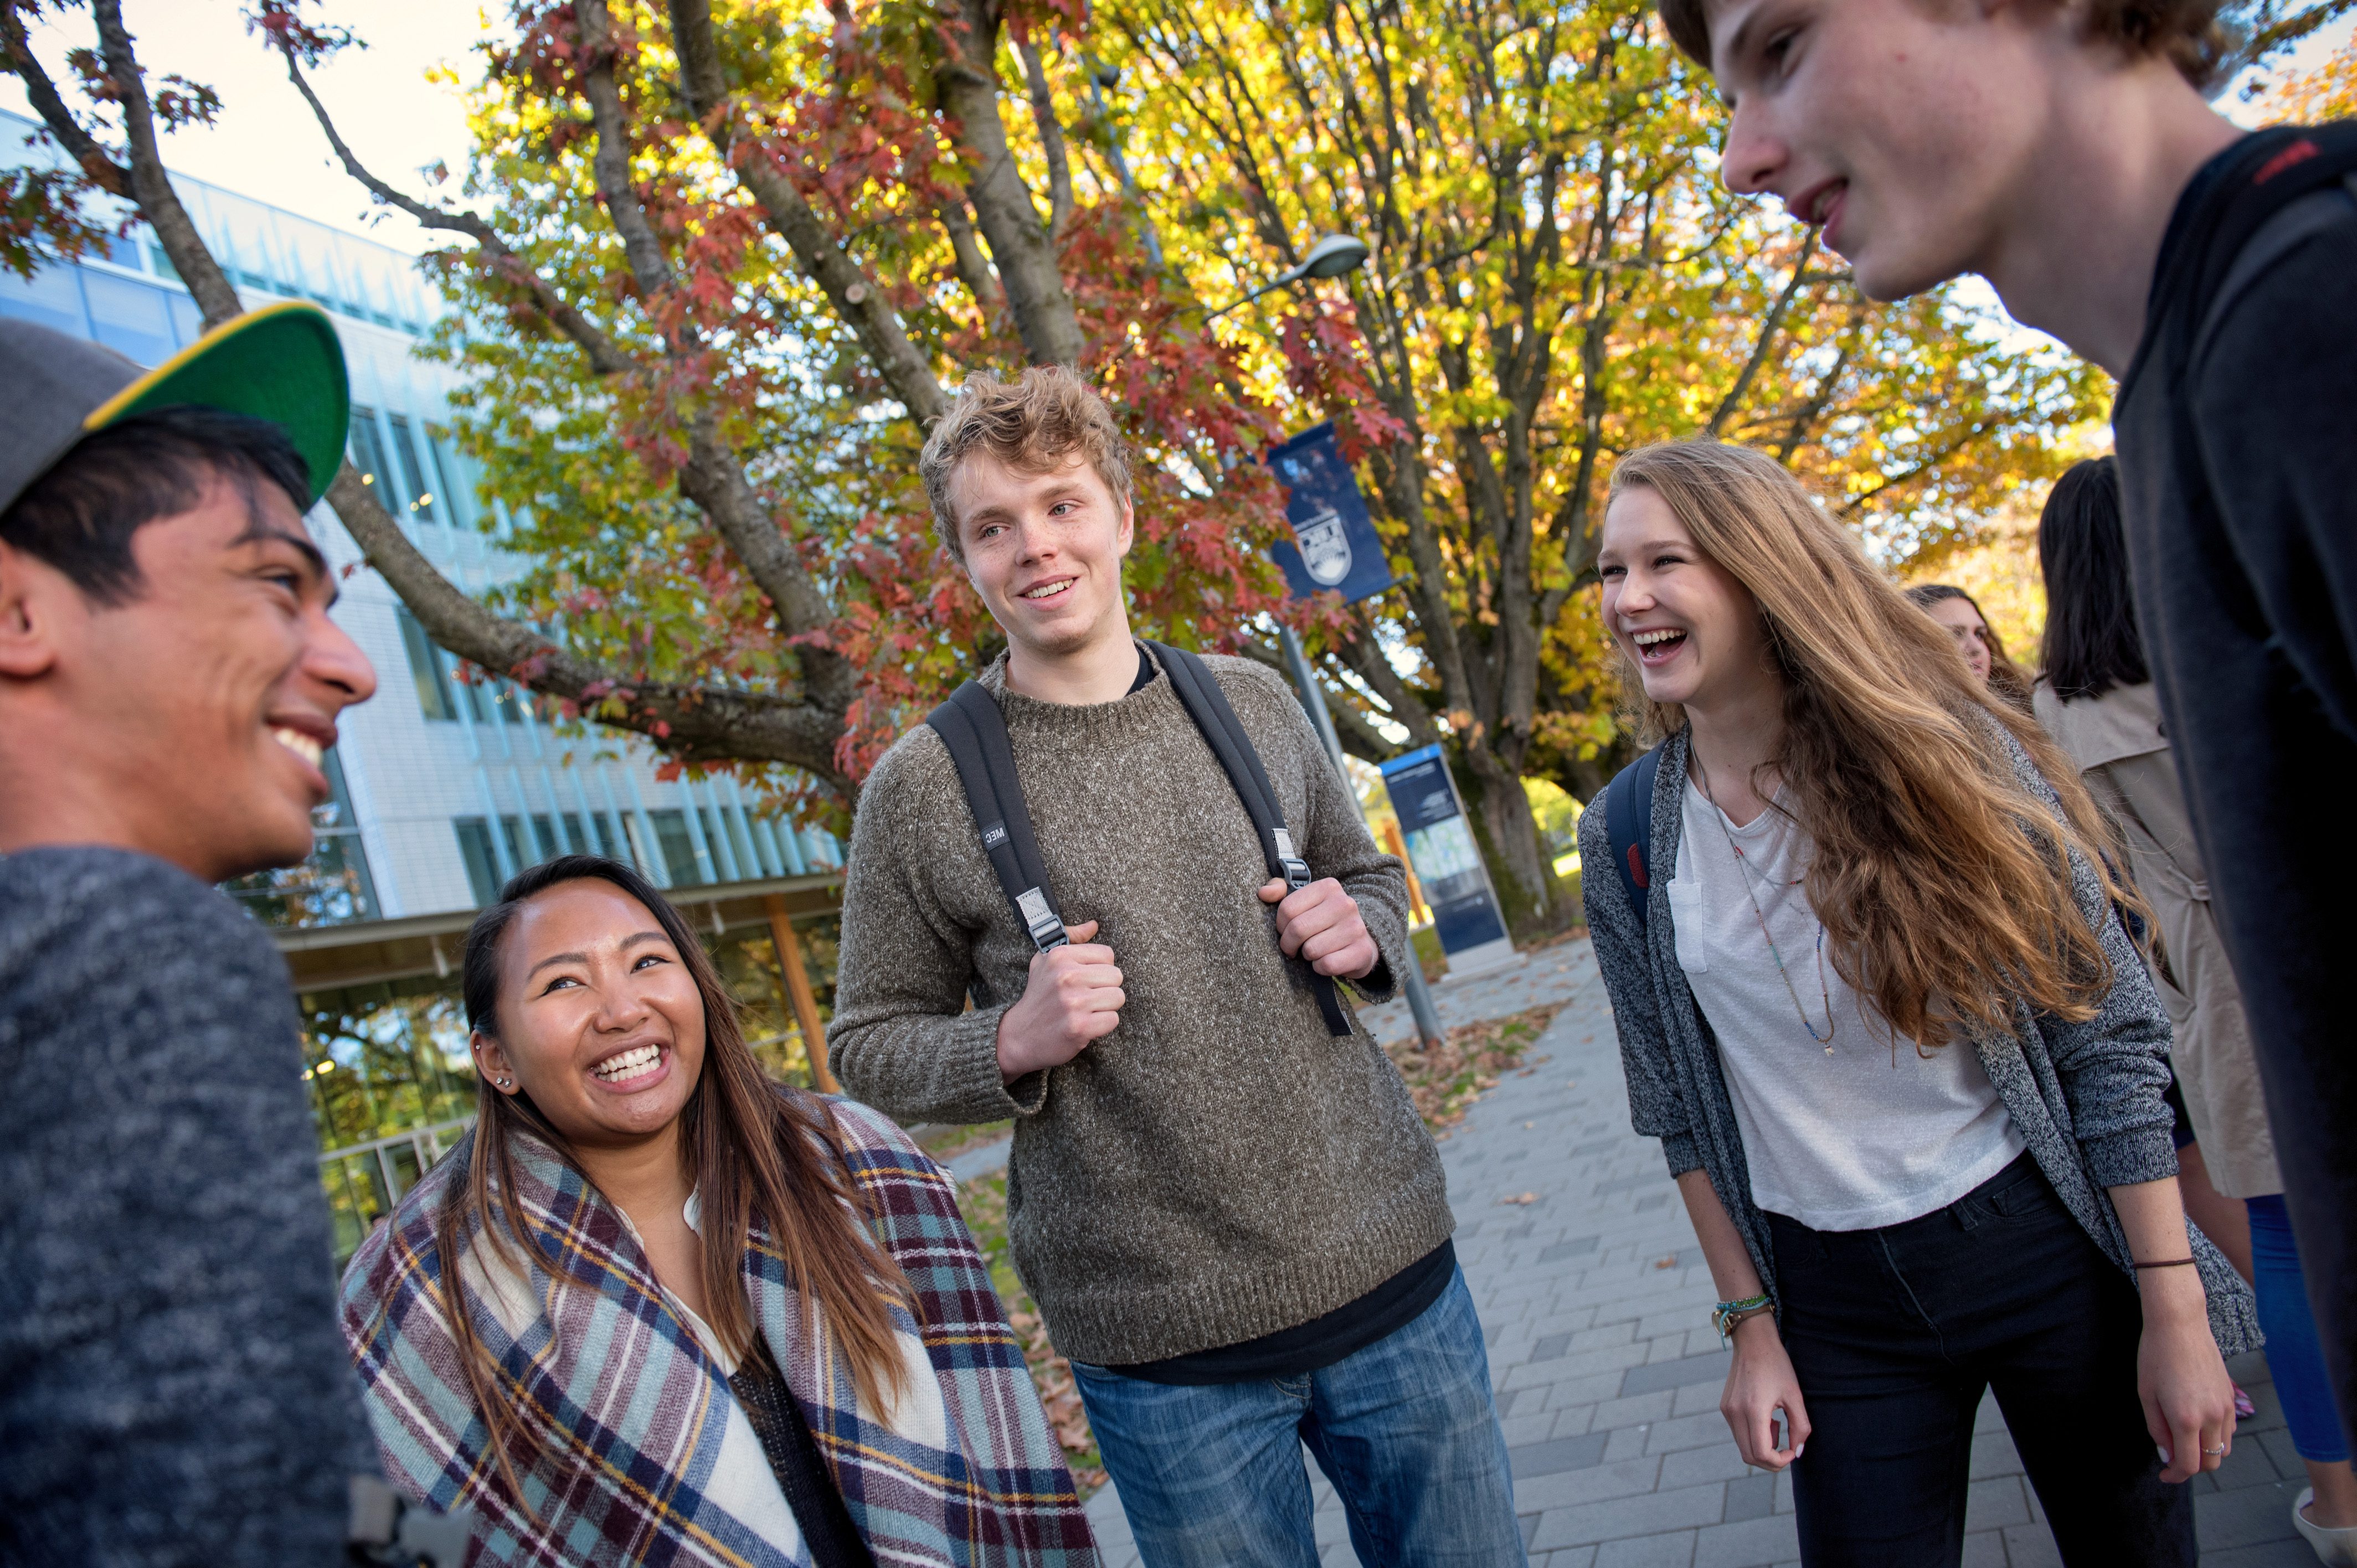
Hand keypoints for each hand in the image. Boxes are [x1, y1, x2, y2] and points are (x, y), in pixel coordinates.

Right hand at [995, 921, 1122, 1082]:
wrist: (1019, 1036)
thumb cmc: (1038, 996)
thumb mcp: (1045, 961)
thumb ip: (1071, 938)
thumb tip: (1093, 925)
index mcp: (1060, 956)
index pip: (1107, 954)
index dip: (1099, 969)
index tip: (1085, 980)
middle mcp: (1066, 976)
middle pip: (1116, 976)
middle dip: (1105, 988)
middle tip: (1086, 997)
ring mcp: (1073, 1002)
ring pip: (1118, 997)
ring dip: (1105, 1007)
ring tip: (1086, 1011)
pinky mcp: (1079, 1027)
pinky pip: (1113, 1019)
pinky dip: (1102, 1025)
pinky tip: (1086, 1025)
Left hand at [1257, 877, 1378, 979]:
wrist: (1360, 942)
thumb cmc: (1324, 922)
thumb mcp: (1304, 901)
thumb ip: (1280, 891)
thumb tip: (1264, 893)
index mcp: (1328, 887)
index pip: (1287, 908)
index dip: (1280, 925)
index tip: (1286, 931)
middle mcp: (1345, 903)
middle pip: (1298, 929)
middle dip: (1289, 944)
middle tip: (1294, 947)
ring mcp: (1356, 928)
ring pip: (1311, 949)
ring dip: (1307, 956)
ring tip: (1314, 951)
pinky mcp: (1362, 951)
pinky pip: (1327, 965)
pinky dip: (1320, 968)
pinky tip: (1325, 961)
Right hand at [1721, 1313, 1809, 1470]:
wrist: (1753, 1340)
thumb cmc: (1777, 1365)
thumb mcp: (1795, 1396)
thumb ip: (1801, 1427)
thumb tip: (1798, 1452)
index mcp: (1753, 1409)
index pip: (1761, 1453)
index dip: (1779, 1461)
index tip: (1792, 1452)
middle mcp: (1735, 1413)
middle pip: (1749, 1456)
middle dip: (1770, 1461)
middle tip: (1786, 1448)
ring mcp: (1727, 1410)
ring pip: (1743, 1447)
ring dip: (1762, 1447)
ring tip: (1776, 1424)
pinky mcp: (1725, 1407)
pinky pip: (1738, 1433)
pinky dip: (1754, 1435)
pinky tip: (1766, 1417)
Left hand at [2138, 1268, 2234, 1482]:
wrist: (2180, 1324)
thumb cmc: (2156, 1355)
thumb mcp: (2146, 1394)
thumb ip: (2157, 1429)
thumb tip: (2167, 1454)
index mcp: (2186, 1419)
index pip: (2190, 1465)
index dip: (2176, 1476)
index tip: (2165, 1475)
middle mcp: (2212, 1417)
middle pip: (2212, 1463)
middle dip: (2192, 1468)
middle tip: (2172, 1459)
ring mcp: (2226, 1407)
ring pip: (2224, 1449)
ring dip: (2206, 1453)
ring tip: (2183, 1441)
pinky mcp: (2231, 1397)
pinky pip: (2229, 1430)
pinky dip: (2216, 1437)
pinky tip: (2196, 1425)